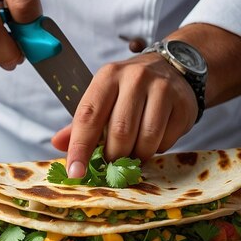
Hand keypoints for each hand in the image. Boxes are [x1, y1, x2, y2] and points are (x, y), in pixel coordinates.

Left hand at [51, 53, 198, 177]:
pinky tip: (154, 140)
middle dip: (114, 156)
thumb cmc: (131, 90)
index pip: (88, 116)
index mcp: (108, 76)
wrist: (173, 69)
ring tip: (134, 153)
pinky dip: (157, 149)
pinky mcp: (183, 103)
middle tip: (113, 163)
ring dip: (137, 156)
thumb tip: (57, 143)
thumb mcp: (104, 98)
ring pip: (146, 139)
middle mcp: (134, 78)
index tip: (76, 172)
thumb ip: (81, 123)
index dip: (80, 148)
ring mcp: (162, 89)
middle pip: (119, 131)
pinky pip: (167, 141)